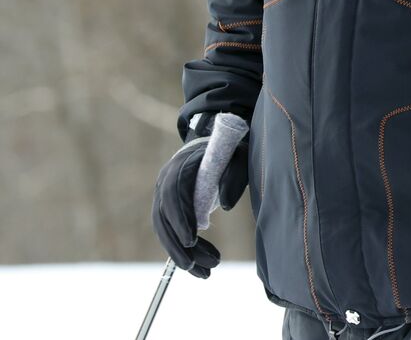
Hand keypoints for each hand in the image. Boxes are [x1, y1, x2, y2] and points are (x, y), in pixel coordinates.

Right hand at [150, 134, 247, 277]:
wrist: (213, 146)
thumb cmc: (228, 152)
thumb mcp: (238, 158)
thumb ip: (233, 177)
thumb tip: (227, 207)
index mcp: (179, 167)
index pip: (172, 194)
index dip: (180, 217)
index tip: (191, 240)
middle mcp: (164, 183)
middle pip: (163, 219)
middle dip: (177, 246)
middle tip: (195, 267)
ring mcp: (163, 197)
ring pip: (165, 232)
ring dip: (182, 255)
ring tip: (205, 273)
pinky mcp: (169, 210)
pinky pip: (171, 233)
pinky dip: (185, 251)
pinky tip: (201, 266)